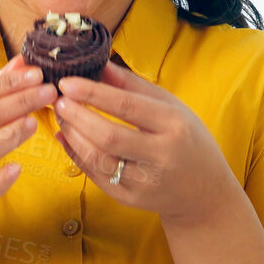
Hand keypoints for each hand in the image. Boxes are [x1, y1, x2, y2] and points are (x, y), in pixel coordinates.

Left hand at [53, 60, 238, 225]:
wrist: (204, 192)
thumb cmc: (188, 139)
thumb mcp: (171, 106)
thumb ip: (133, 85)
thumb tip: (98, 63)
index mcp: (174, 126)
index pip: (127, 107)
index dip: (92, 93)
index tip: (67, 82)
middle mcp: (161, 156)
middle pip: (108, 136)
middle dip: (77, 116)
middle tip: (58, 100)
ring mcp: (144, 183)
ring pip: (98, 159)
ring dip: (73, 136)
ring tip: (62, 117)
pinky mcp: (130, 200)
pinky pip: (95, 176)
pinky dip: (76, 156)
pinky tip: (66, 138)